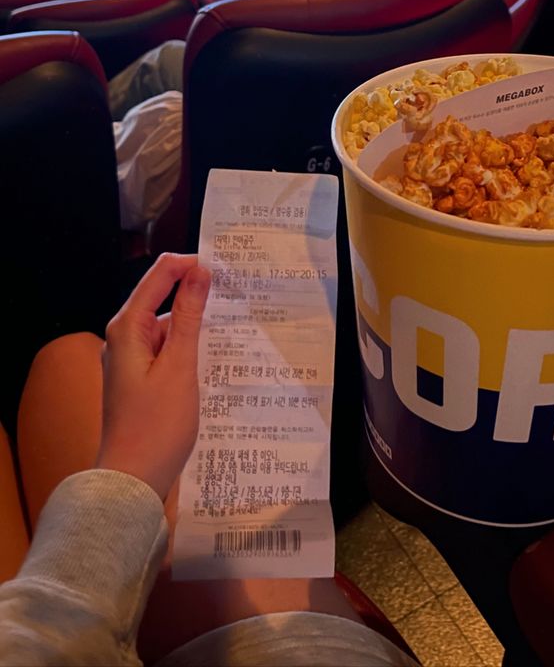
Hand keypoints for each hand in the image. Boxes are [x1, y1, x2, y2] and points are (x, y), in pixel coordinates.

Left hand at [96, 253, 209, 500]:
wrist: (132, 481)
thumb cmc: (156, 426)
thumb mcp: (180, 366)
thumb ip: (190, 316)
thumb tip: (199, 273)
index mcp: (127, 328)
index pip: (159, 276)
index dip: (190, 265)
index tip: (225, 268)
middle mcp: (123, 338)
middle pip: (161, 298)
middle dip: (195, 293)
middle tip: (236, 295)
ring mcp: (129, 359)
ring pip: (166, 326)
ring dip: (194, 324)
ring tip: (232, 329)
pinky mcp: (139, 378)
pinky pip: (166, 349)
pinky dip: (187, 348)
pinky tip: (212, 358)